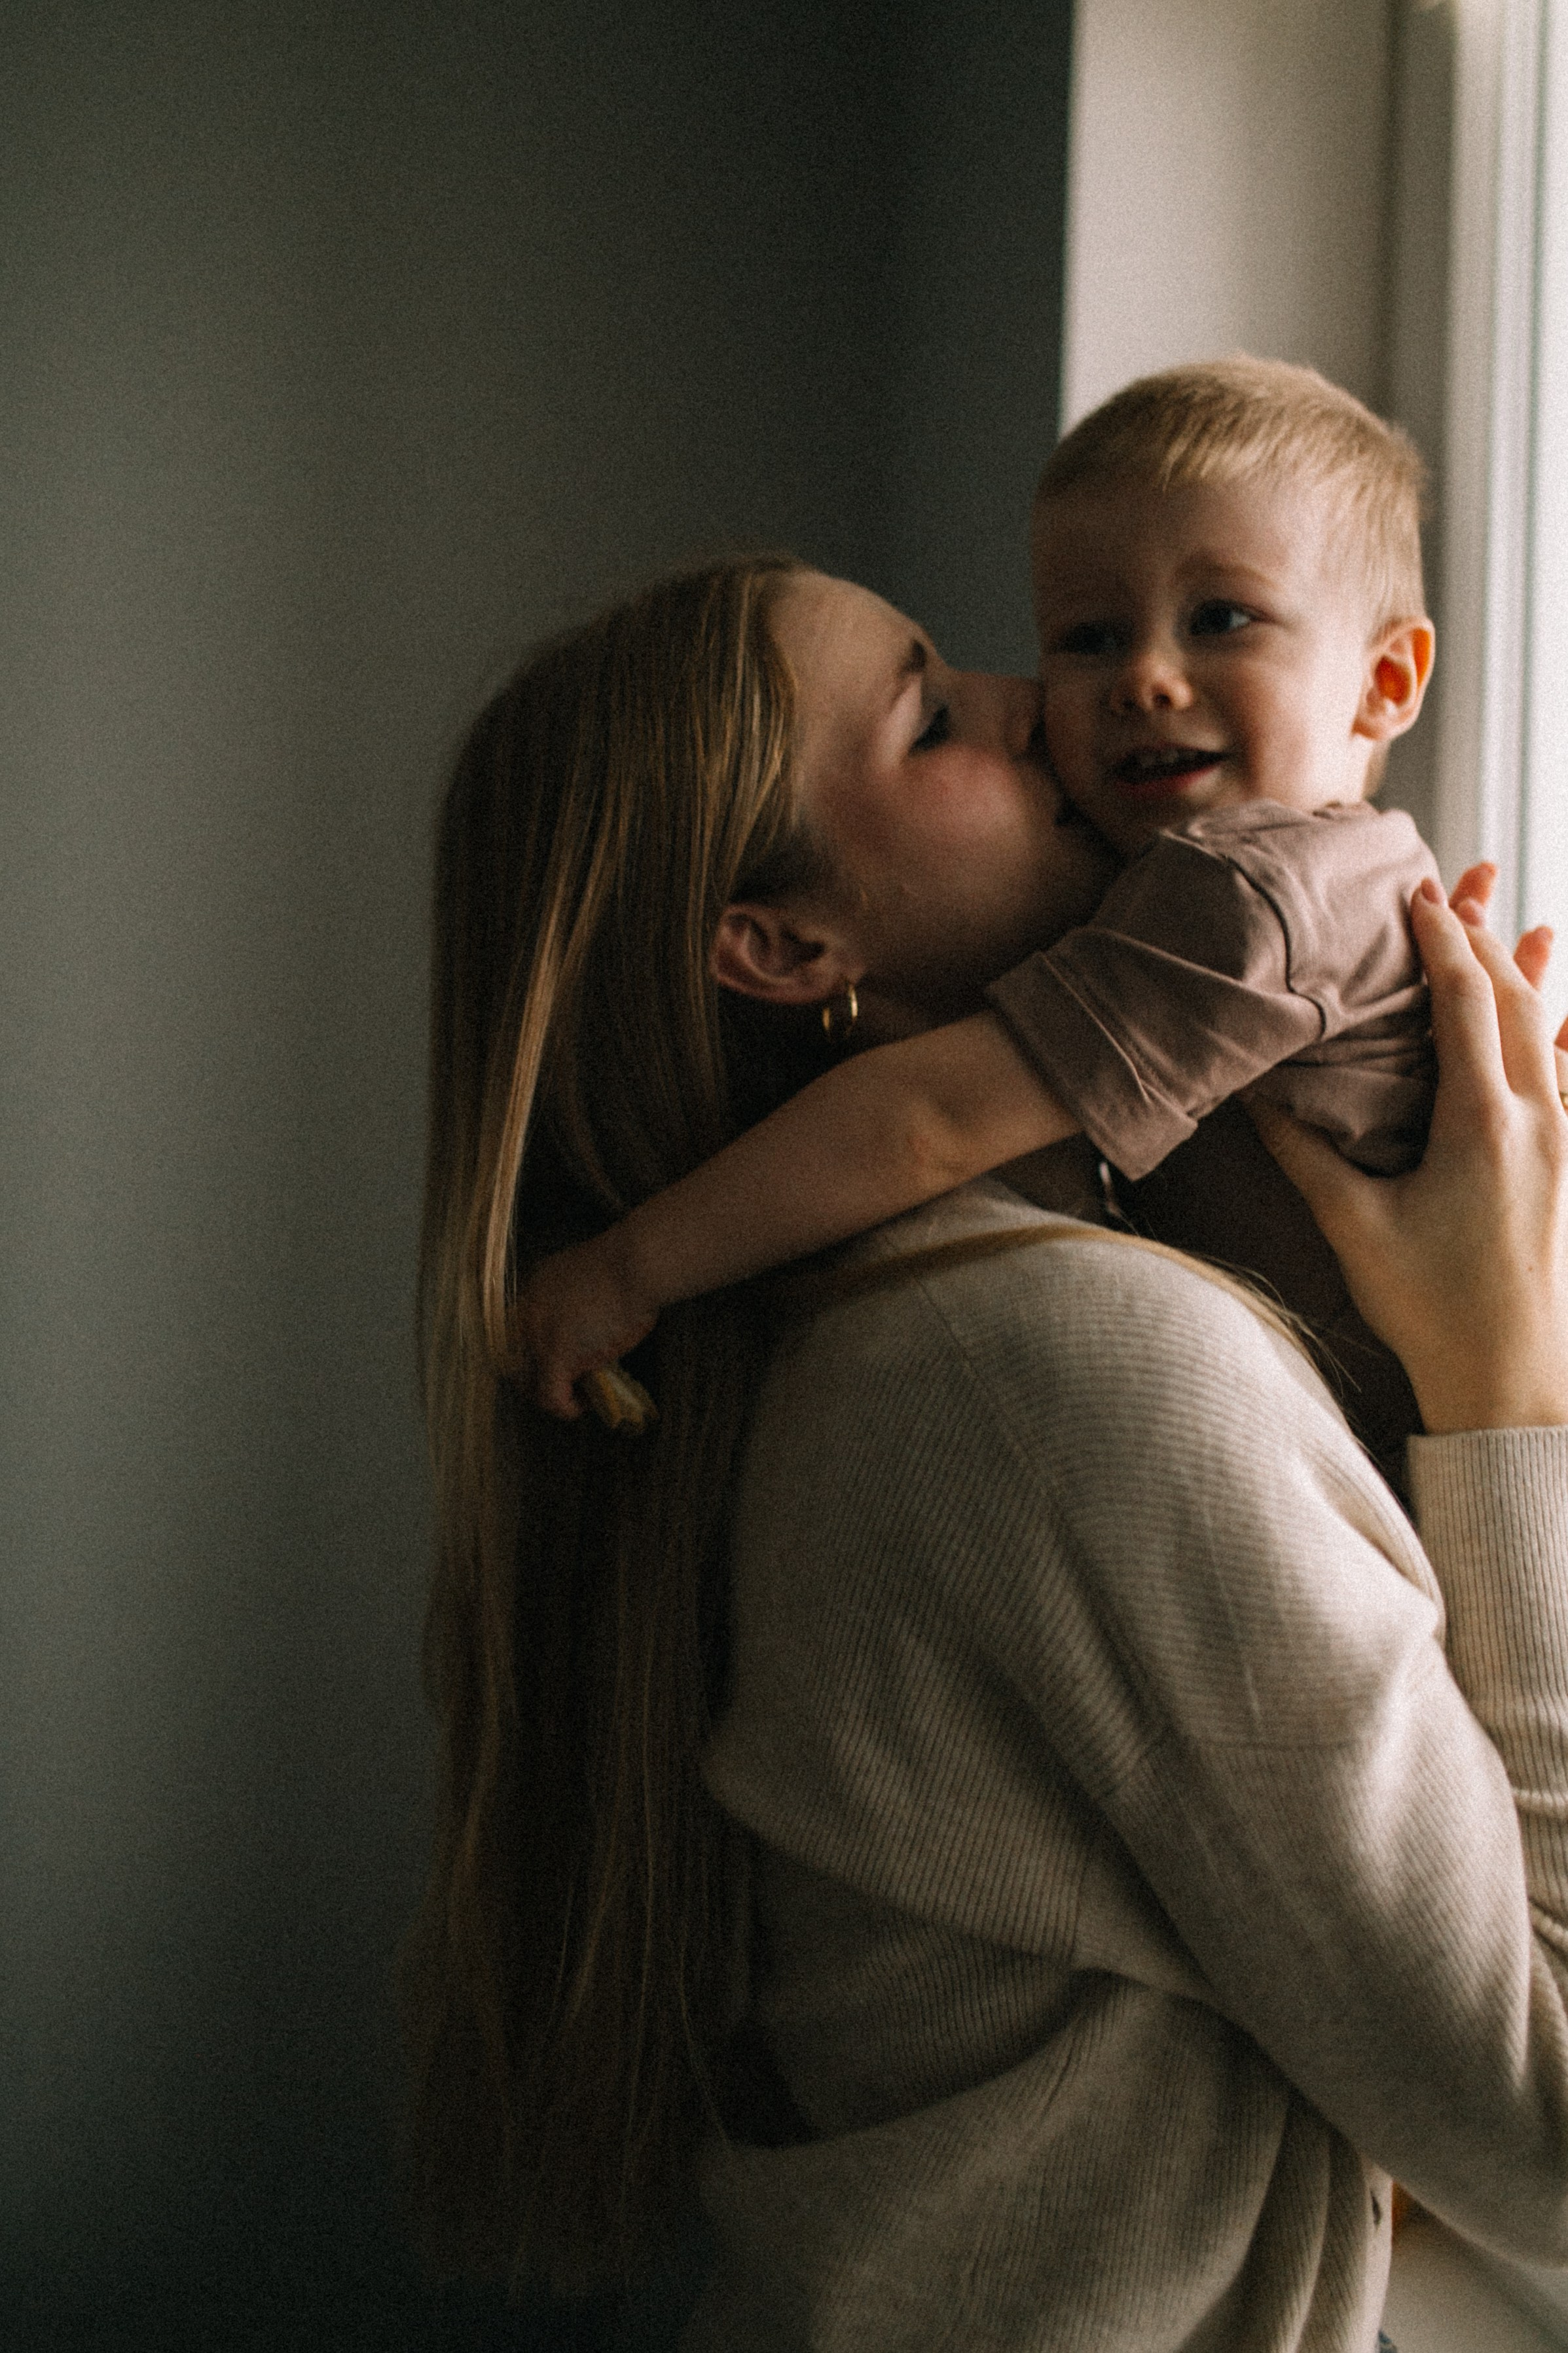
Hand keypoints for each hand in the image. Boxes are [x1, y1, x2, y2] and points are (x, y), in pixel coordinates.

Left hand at [507, 1232, 658, 1418]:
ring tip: (575, 1398)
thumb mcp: (595, 1276)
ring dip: (551, 1395)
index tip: (556, 1362)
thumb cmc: (630, 1264)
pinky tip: (580, 1407)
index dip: (534, 1352)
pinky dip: (565, 1407)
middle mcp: (527, 1311)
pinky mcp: (556, 1356)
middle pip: (517, 1358)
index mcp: (536, 1287)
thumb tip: (593, 1326)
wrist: (635, 1264)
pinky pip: (551, 1395)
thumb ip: (582, 1301)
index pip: (519, 1331)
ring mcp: (538, 1334)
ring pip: (530, 1381)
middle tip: (564, 1387)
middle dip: (537, 1377)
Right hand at [1250, 881, 1567, 1432]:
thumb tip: (1259, 1095)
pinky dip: (1563, 1036)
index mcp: (1484, 1122)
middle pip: (1516, 1000)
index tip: (1418, 893)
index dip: (1441, 938)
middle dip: (1483, 939)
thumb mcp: (1356, 1229)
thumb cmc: (1433, 1312)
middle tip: (1455, 894)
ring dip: (1529, 977)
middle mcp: (1542, 1119)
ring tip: (1523, 927)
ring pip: (1554, 1033)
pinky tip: (1565, 1027)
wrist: (1514, 1385)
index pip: (1465, 1000)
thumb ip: (1308, 1154)